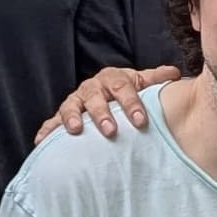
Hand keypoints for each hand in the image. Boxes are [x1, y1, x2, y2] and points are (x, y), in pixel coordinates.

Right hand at [38, 63, 177, 142]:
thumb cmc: (125, 92)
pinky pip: (51, 122)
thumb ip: (156, 80)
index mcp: (113, 78)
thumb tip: (176, 74)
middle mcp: (92, 88)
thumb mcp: (141, 83)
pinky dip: (46, 131)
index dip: (131, 103)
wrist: (105, 93)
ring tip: (76, 131)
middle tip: (110, 130)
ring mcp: (76, 101)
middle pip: (95, 97)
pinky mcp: (62, 115)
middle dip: (102, 113)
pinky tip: (40, 142)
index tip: (141, 121)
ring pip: (72, 106)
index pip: (123, 87)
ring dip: (73, 117)